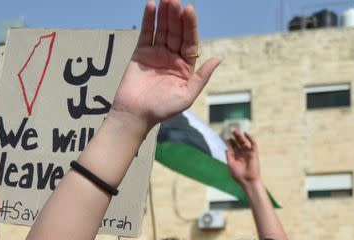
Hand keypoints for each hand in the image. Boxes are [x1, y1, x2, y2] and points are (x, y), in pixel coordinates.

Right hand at [110, 0, 220, 131]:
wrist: (135, 114)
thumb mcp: (187, 96)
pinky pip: (147, 33)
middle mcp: (172, 58)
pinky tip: (151, 6)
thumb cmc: (162, 109)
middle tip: (175, 0)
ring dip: (164, 14)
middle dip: (177, 17)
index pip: (190, 42)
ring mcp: (156, 54)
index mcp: (185, 68)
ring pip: (162, 30)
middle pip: (177, 33)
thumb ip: (201, 77)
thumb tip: (218, 59)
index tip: (189, 10)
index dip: (190, 26)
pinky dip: (149, 20)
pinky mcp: (141, 53)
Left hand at [227, 130, 260, 187]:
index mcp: (237, 158)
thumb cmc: (238, 175)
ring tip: (236, 131)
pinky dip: (250, 138)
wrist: (248, 181)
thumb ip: (229, 156)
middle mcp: (243, 155)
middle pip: (240, 143)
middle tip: (233, 130)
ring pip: (245, 142)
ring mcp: (249, 153)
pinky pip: (253, 144)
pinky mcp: (254, 153)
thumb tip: (226, 149)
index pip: (235, 147)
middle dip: (236, 137)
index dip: (232, 142)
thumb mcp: (231, 165)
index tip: (228, 138)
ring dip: (241, 136)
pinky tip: (246, 134)